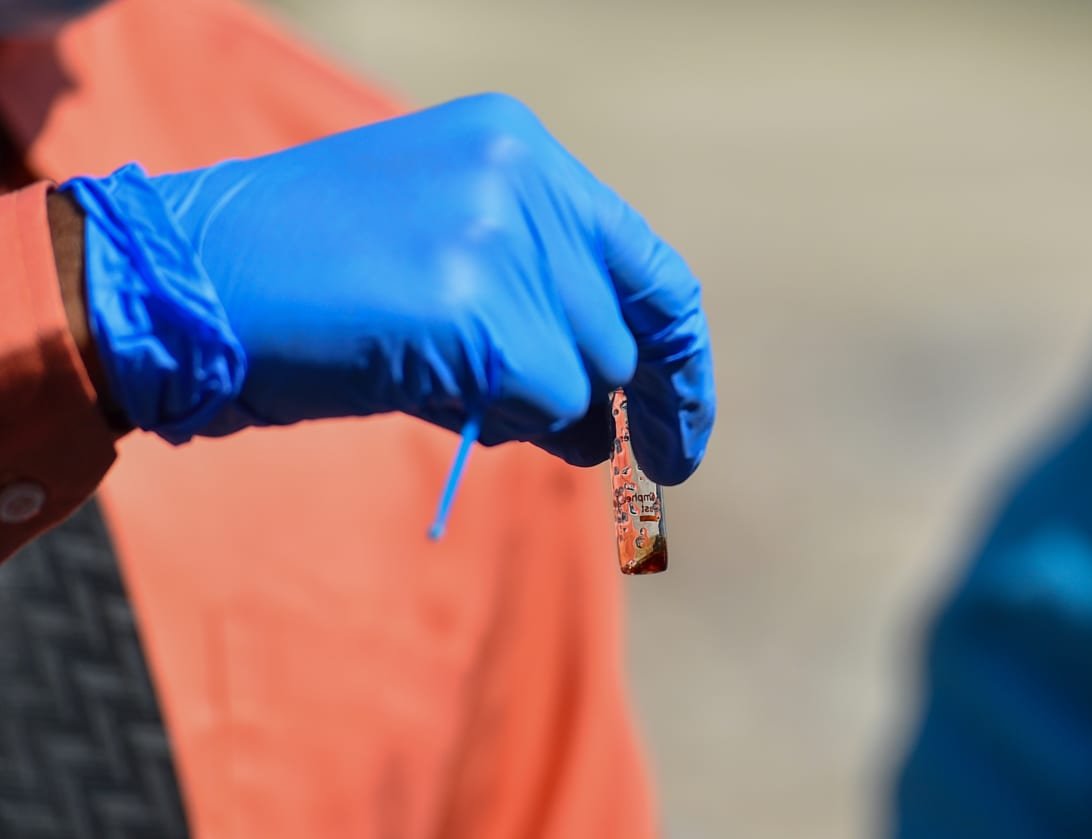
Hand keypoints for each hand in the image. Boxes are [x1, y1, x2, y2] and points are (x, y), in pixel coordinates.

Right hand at [67, 93, 713, 483]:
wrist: (185, 284)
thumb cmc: (306, 284)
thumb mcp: (439, 260)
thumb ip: (533, 309)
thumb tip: (607, 419)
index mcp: (516, 147)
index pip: (644, 263)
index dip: (679, 355)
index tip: (683, 431)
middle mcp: (521, 176)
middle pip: (619, 330)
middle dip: (607, 398)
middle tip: (601, 443)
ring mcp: (499, 235)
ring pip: (588, 373)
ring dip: (539, 411)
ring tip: (443, 379)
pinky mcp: (474, 307)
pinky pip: (548, 405)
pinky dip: (507, 424)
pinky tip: (425, 389)